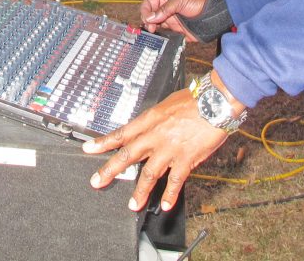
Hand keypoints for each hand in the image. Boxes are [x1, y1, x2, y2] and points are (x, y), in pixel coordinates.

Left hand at [82, 70, 243, 211]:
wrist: (215, 102)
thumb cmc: (194, 99)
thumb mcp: (167, 104)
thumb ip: (156, 119)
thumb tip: (150, 128)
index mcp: (150, 120)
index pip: (121, 133)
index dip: (103, 142)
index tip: (89, 149)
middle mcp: (155, 136)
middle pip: (127, 155)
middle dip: (109, 169)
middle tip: (97, 181)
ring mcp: (169, 149)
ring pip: (148, 173)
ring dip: (140, 191)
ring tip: (133, 205)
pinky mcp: (186, 159)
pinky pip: (175, 181)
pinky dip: (170, 195)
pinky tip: (166, 204)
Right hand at [140, 0, 209, 41]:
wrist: (215, 11)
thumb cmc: (199, 0)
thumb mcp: (180, 0)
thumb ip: (165, 9)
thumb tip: (149, 18)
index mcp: (165, 0)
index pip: (149, 4)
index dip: (145, 10)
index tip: (148, 18)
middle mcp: (167, 11)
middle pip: (150, 17)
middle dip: (148, 22)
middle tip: (151, 28)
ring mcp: (172, 22)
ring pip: (157, 27)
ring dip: (153, 31)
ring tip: (154, 34)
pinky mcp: (178, 32)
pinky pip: (167, 36)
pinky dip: (162, 38)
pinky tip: (162, 39)